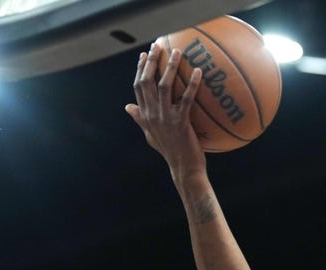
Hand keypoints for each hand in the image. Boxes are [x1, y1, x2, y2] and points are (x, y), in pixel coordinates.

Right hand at [124, 42, 205, 175]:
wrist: (183, 168)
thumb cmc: (170, 151)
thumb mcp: (150, 134)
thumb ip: (139, 119)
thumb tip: (127, 107)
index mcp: (144, 115)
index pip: (138, 87)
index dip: (140, 69)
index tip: (143, 55)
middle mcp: (152, 114)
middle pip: (147, 82)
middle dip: (151, 61)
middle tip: (158, 46)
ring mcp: (165, 118)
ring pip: (164, 86)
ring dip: (170, 67)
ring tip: (177, 52)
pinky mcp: (181, 122)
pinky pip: (187, 99)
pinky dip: (192, 84)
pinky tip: (198, 72)